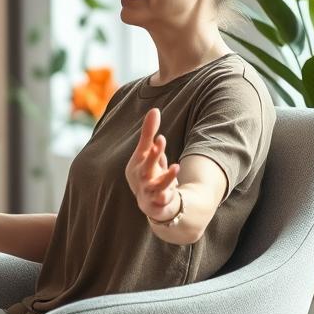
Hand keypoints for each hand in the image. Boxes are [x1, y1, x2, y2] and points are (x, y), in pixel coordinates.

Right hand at [125, 107, 181, 222]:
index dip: (153, 147)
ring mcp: (149, 192)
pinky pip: (162, 201)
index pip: (144, 154)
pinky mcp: (157, 204)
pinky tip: (172, 193)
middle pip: (146, 167)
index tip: (161, 137)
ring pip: (157, 186)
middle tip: (160, 142)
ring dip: (166, 177)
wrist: (149, 202)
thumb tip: (154, 109)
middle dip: (154, 156)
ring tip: (176, 167)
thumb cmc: (148, 172)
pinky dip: (166, 198)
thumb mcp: (147, 153)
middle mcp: (141, 178)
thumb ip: (148, 133)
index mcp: (137, 165)